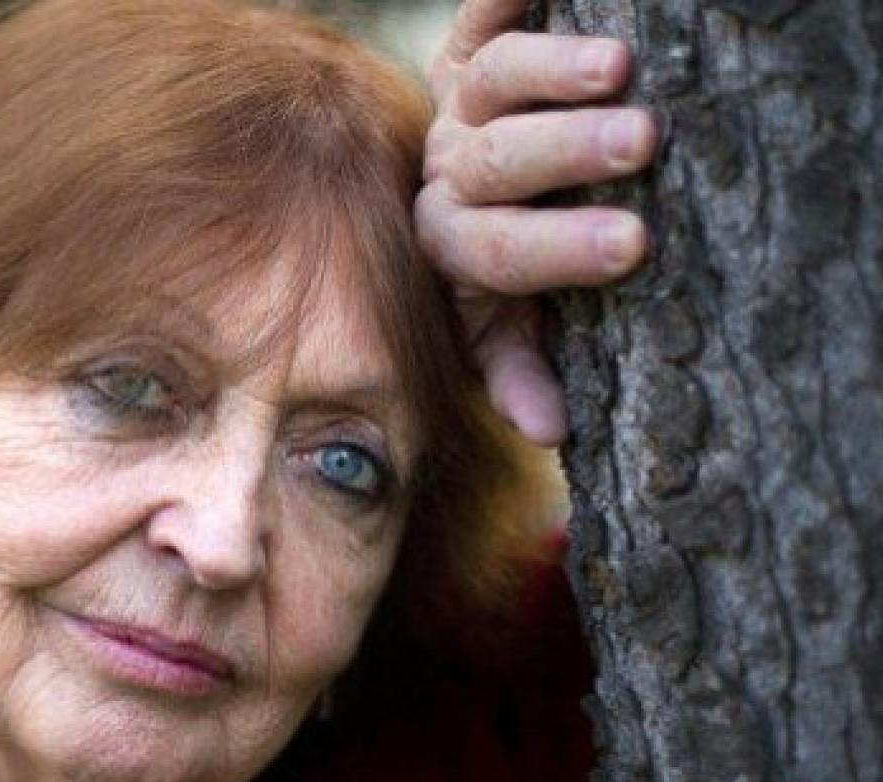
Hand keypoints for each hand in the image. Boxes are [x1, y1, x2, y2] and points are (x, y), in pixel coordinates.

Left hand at [416, 0, 656, 445]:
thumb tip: (548, 432)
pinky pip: (479, 19)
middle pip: (496, 161)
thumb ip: (514, 365)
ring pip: (490, 83)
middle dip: (566, 154)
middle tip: (639, 141)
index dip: (560, 248)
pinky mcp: (465, 51)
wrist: (454, 184)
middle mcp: (450, 170)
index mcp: (456, 242)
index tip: (634, 245)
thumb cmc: (500, 264)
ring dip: (551, 73)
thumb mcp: (501, 322)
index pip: (498, 249)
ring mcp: (455, 106)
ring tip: (619, 63)